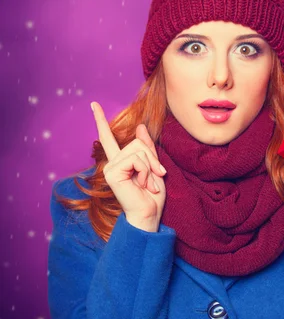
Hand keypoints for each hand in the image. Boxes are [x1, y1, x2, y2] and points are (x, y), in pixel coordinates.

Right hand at [91, 101, 166, 229]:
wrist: (149, 214)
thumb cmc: (152, 195)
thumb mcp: (154, 167)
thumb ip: (147, 147)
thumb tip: (140, 127)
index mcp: (120, 161)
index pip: (108, 137)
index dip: (100, 120)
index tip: (93, 104)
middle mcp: (112, 162)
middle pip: (137, 143)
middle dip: (152, 158)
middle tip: (155, 177)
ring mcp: (110, 167)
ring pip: (138, 150)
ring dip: (150, 167)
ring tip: (148, 183)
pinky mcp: (112, 172)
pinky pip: (136, 159)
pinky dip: (145, 171)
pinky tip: (142, 185)